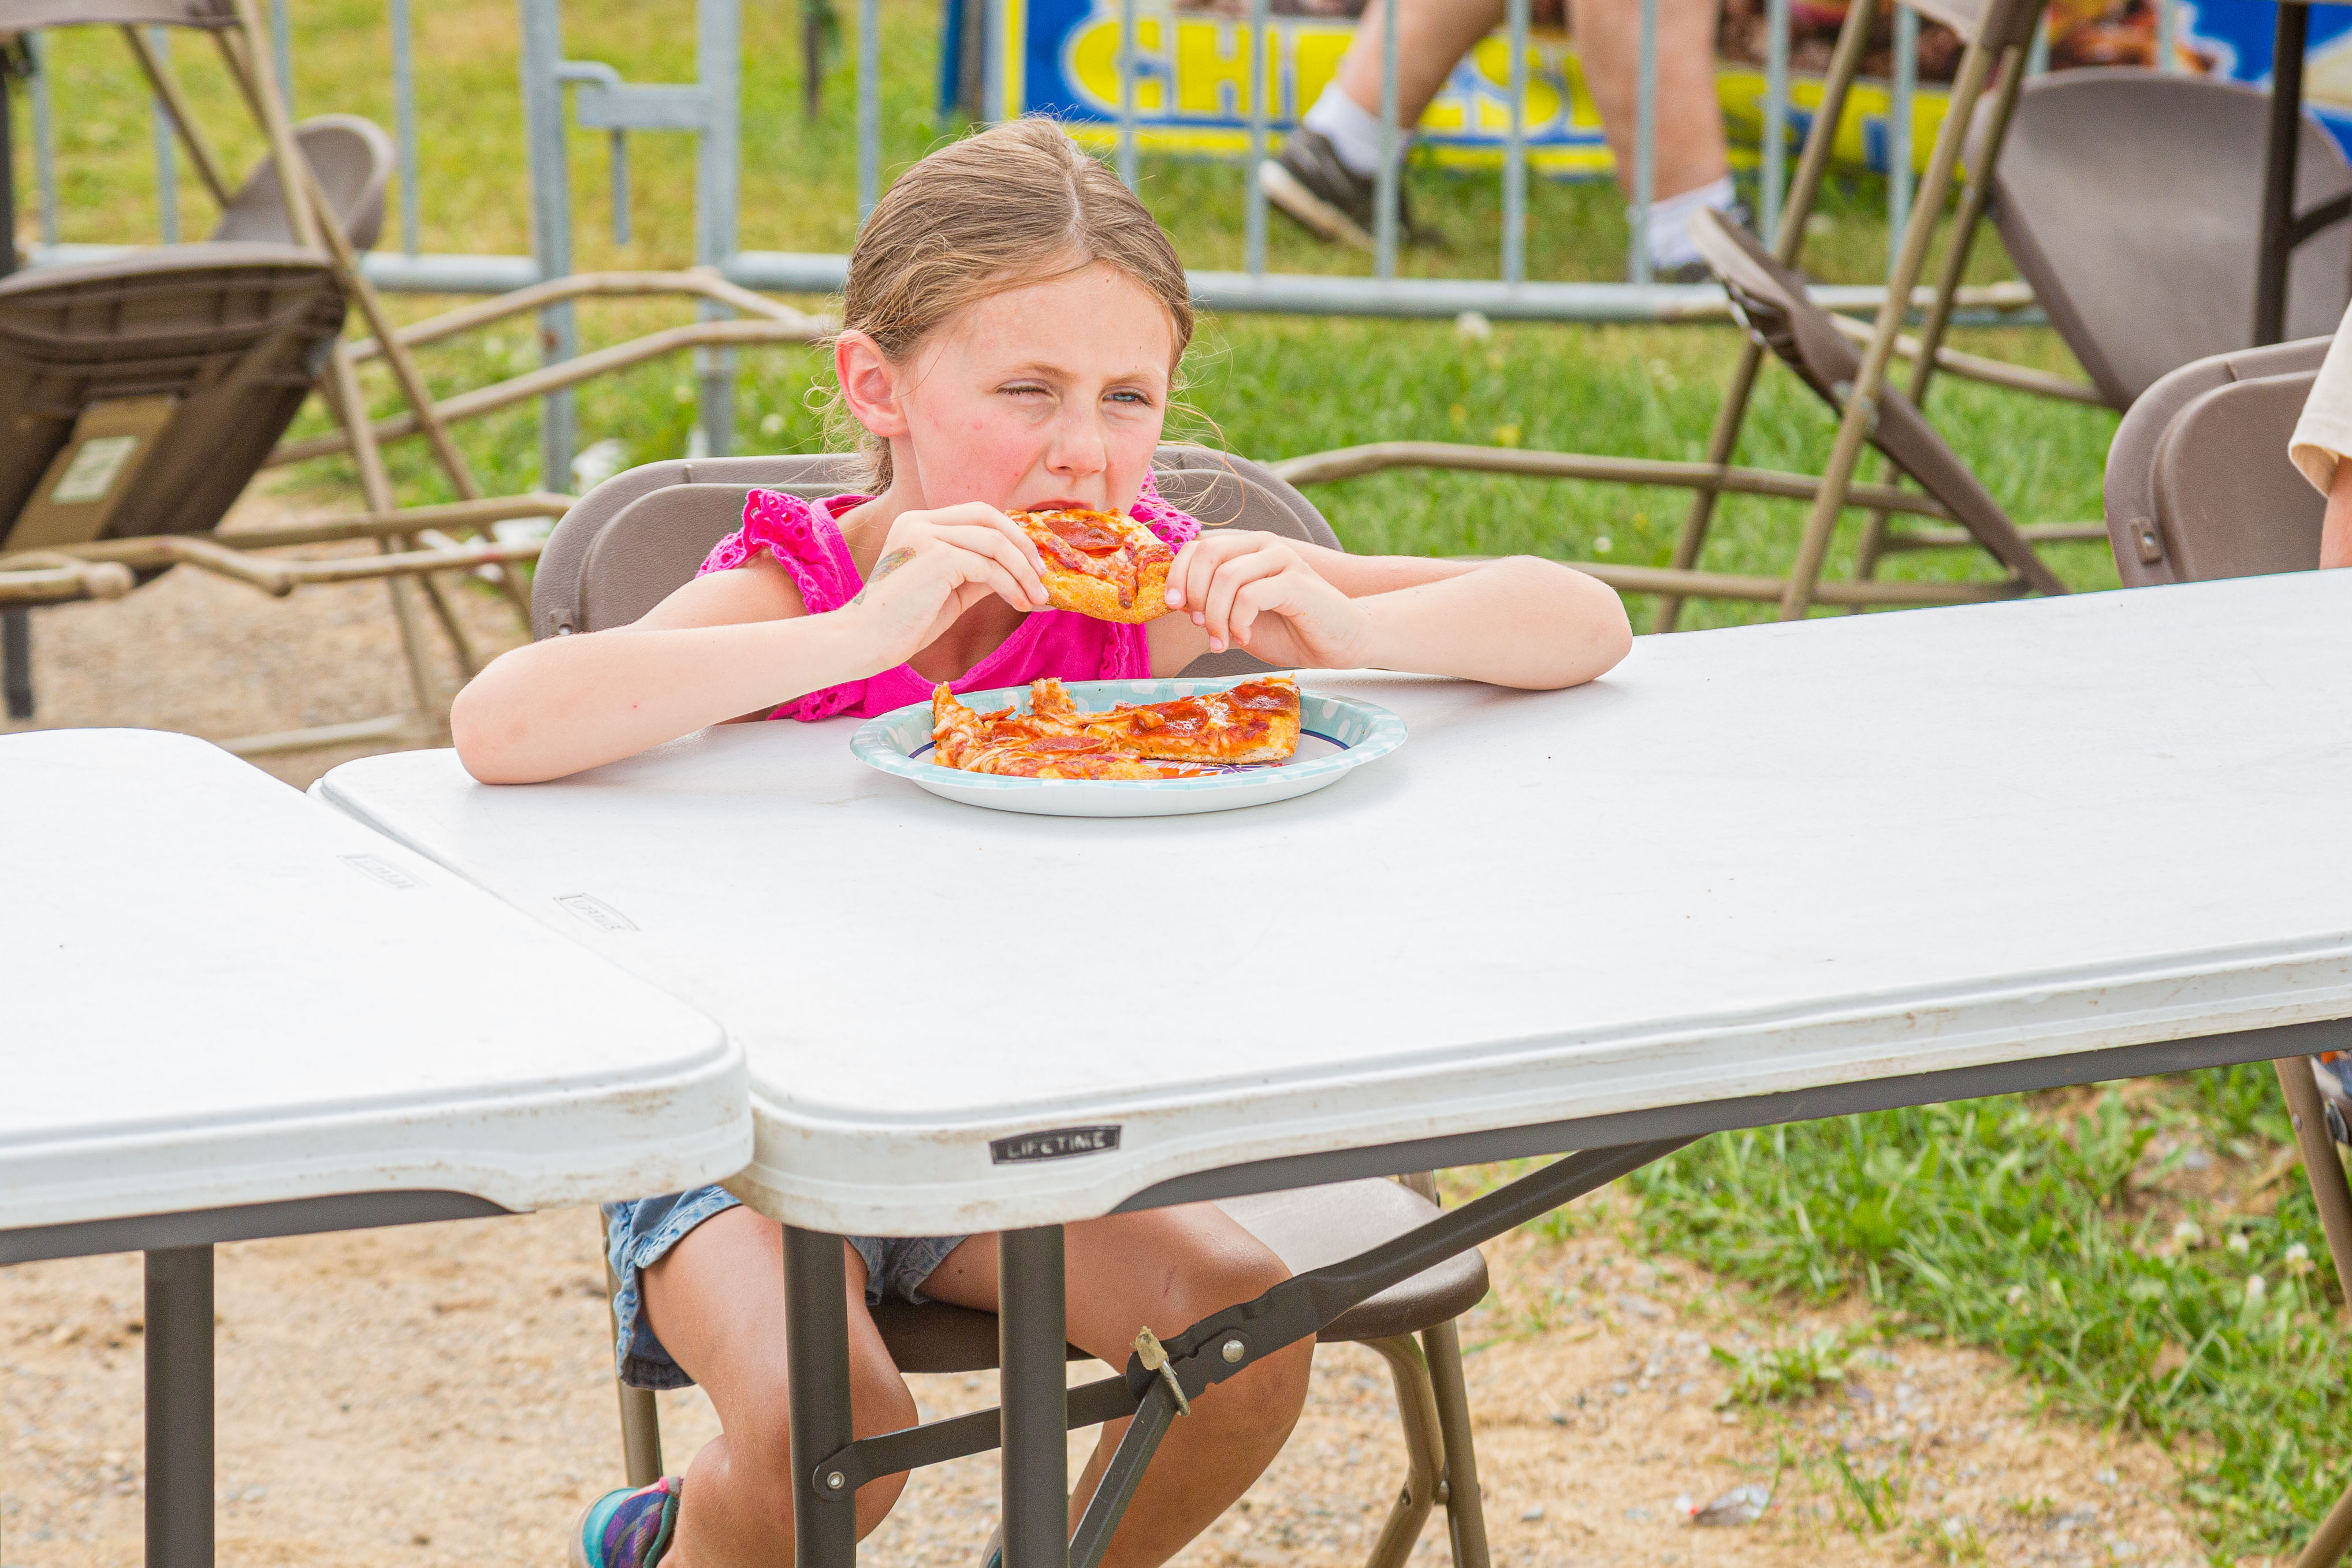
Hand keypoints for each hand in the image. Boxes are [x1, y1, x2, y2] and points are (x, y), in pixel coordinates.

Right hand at [839, 503, 1048, 667]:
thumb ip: (980, 572)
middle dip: (1024, 546)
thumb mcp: (951, 589)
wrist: (867, 642)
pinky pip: (988, 566)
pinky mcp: (935, 557)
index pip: (979, 514)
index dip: (1013, 535)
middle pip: (990, 517)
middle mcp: (920, 521)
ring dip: (1023, 571)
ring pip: (994, 543)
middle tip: (1044, 576)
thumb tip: (1027, 573)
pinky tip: (1019, 604)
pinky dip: (1011, 585)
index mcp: (920, 523)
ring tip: (1038, 597)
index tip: (1034, 563)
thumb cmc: (906, 622)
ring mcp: (926, 535)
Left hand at [1163, 531, 1371, 667]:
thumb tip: (1175, 600)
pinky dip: (1238, 621)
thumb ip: (1211, 602)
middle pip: (1207, 553)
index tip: (1175, 608)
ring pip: (1226, 576)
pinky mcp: (1297, 582)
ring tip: (1221, 640)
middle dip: (1194, 594)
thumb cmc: (1289, 629)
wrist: (1340, 642)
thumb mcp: (1238, 616)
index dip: (1177, 575)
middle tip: (1201, 626)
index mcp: (1245, 549)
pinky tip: (1245, 638)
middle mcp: (1263, 545)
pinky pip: (1251, 595)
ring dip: (1216, 615)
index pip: (1197, 546)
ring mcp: (1282, 559)